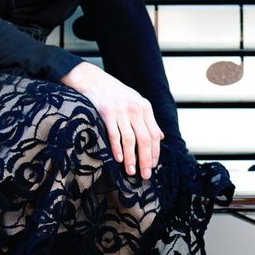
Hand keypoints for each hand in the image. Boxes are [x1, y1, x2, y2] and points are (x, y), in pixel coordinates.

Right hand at [59, 61, 161, 178]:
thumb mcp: (135, 102)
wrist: (92, 79)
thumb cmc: (114, 93)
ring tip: (130, 172)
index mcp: (144, 107)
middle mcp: (135, 109)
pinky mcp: (106, 112)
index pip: (154, 135)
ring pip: (130, 140)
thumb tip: (161, 137)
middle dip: (145, 160)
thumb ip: (148, 120)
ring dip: (131, 159)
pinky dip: (117, 149)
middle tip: (145, 175)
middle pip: (145, 140)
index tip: (152, 166)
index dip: (155, 153)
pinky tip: (118, 159)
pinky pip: (114, 134)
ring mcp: (121, 111)